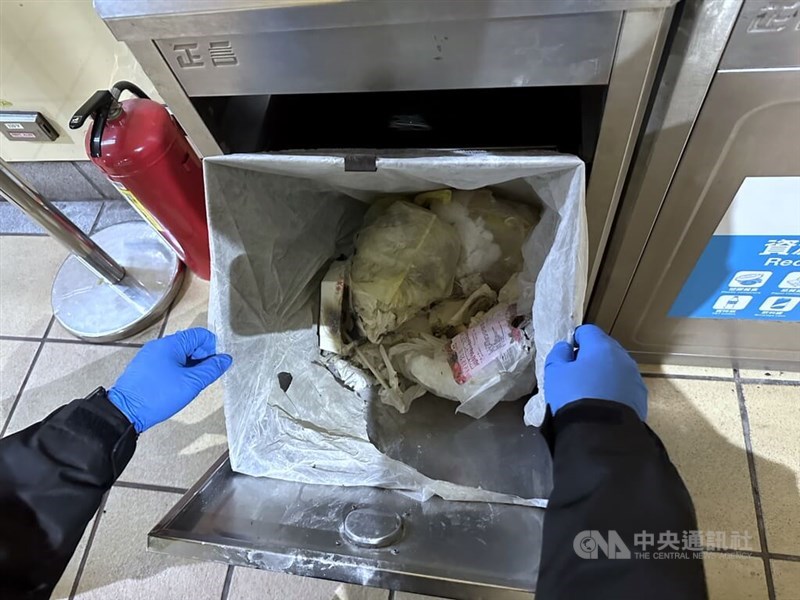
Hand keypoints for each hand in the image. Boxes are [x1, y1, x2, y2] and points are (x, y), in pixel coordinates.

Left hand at [107, 328, 232, 432]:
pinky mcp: (145, 367)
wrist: (124, 412)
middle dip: (202, 358)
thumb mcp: (191, 383)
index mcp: (171, 344)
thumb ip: (211, 369)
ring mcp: (150, 356)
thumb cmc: (157, 396)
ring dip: (190, 366)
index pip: (201, 335)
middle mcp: (159, 345)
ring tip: (190, 384)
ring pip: (179, 354)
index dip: (212, 348)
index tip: (214, 366)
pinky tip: (177, 386)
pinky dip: (177, 371)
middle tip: (203, 377)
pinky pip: (168, 362)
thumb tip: (225, 359)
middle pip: (190, 343)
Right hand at [544, 324, 646, 419]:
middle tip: (576, 374)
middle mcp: (622, 357)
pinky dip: (614, 390)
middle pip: (604, 348)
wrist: (600, 433)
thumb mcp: (554, 373)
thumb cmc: (574, 397)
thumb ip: (558, 354)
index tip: (566, 355)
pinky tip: (603, 404)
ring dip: (604, 374)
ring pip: (616, 368)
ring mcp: (634, 377)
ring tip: (590, 392)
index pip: (587, 331)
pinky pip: (624, 386)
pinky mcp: (640, 397)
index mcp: (601, 346)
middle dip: (591, 357)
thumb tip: (566, 348)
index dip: (574, 340)